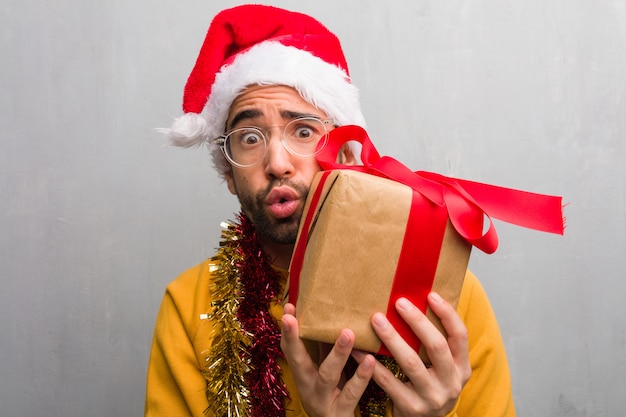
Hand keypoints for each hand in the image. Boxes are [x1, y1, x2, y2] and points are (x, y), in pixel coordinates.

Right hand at [280, 303, 374, 416]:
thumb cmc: (331, 396)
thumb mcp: (323, 373)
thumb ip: (323, 349)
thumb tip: (327, 317)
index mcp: (302, 374)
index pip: (289, 349)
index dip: (287, 330)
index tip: (288, 309)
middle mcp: (308, 386)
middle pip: (298, 361)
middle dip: (294, 338)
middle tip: (293, 317)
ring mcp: (323, 399)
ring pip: (328, 375)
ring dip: (338, 353)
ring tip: (348, 333)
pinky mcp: (341, 412)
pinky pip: (351, 393)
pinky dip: (361, 376)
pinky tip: (370, 360)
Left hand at [352, 293, 470, 416]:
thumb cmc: (430, 383)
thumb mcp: (442, 367)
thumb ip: (435, 342)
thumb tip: (419, 300)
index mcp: (462, 367)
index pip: (460, 335)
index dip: (447, 314)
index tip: (430, 294)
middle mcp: (452, 383)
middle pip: (436, 346)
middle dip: (416, 321)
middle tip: (398, 302)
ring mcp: (433, 397)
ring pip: (411, 362)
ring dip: (392, 338)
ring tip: (376, 319)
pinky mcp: (412, 408)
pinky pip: (389, 382)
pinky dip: (373, 364)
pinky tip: (360, 350)